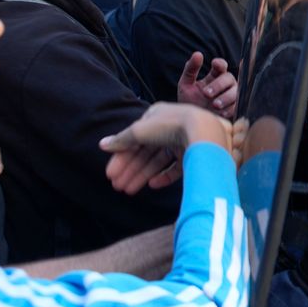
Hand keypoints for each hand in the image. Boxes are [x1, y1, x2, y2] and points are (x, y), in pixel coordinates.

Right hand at [101, 103, 234, 194]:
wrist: (205, 132)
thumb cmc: (170, 126)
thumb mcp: (140, 131)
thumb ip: (122, 140)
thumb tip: (103, 145)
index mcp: (156, 116)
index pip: (134, 140)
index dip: (121, 158)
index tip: (111, 174)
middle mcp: (169, 127)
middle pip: (145, 153)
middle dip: (130, 170)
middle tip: (118, 187)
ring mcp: (182, 141)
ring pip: (158, 161)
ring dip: (142, 175)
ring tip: (129, 191)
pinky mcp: (194, 154)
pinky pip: (176, 167)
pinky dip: (164, 176)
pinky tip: (152, 185)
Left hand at [175, 51, 238, 117]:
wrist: (192, 123)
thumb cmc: (189, 102)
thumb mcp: (185, 84)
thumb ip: (190, 69)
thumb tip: (197, 54)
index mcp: (214, 76)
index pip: (221, 66)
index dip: (220, 64)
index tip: (215, 64)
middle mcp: (225, 85)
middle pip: (229, 78)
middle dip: (219, 85)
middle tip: (206, 94)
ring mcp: (230, 98)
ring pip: (235, 92)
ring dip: (225, 98)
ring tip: (214, 105)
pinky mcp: (233, 110)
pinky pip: (237, 107)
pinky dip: (229, 109)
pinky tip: (220, 113)